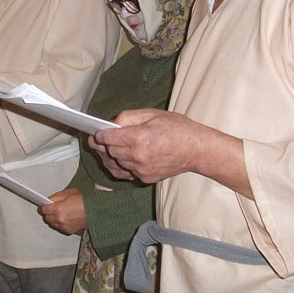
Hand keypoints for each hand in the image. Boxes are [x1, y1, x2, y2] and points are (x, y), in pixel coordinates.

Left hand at [38, 188, 86, 234]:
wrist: (94, 211)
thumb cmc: (83, 201)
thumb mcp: (68, 193)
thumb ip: (55, 197)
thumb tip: (48, 200)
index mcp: (57, 209)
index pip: (43, 209)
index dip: (43, 206)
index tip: (43, 205)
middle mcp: (59, 219)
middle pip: (46, 217)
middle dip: (48, 212)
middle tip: (52, 208)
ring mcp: (63, 226)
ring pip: (52, 223)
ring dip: (53, 219)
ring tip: (59, 213)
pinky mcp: (67, 231)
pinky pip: (58, 227)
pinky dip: (59, 223)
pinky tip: (64, 218)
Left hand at [92, 108, 247, 195]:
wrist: (197, 149)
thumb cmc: (177, 128)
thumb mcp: (152, 114)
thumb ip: (128, 117)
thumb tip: (111, 124)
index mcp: (139, 138)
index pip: (108, 138)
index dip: (100, 134)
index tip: (96, 132)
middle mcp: (138, 156)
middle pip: (110, 151)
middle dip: (103, 144)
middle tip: (98, 139)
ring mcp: (141, 170)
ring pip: (115, 163)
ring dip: (110, 156)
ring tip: (107, 148)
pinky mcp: (145, 178)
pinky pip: (124, 173)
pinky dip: (118, 166)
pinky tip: (116, 159)